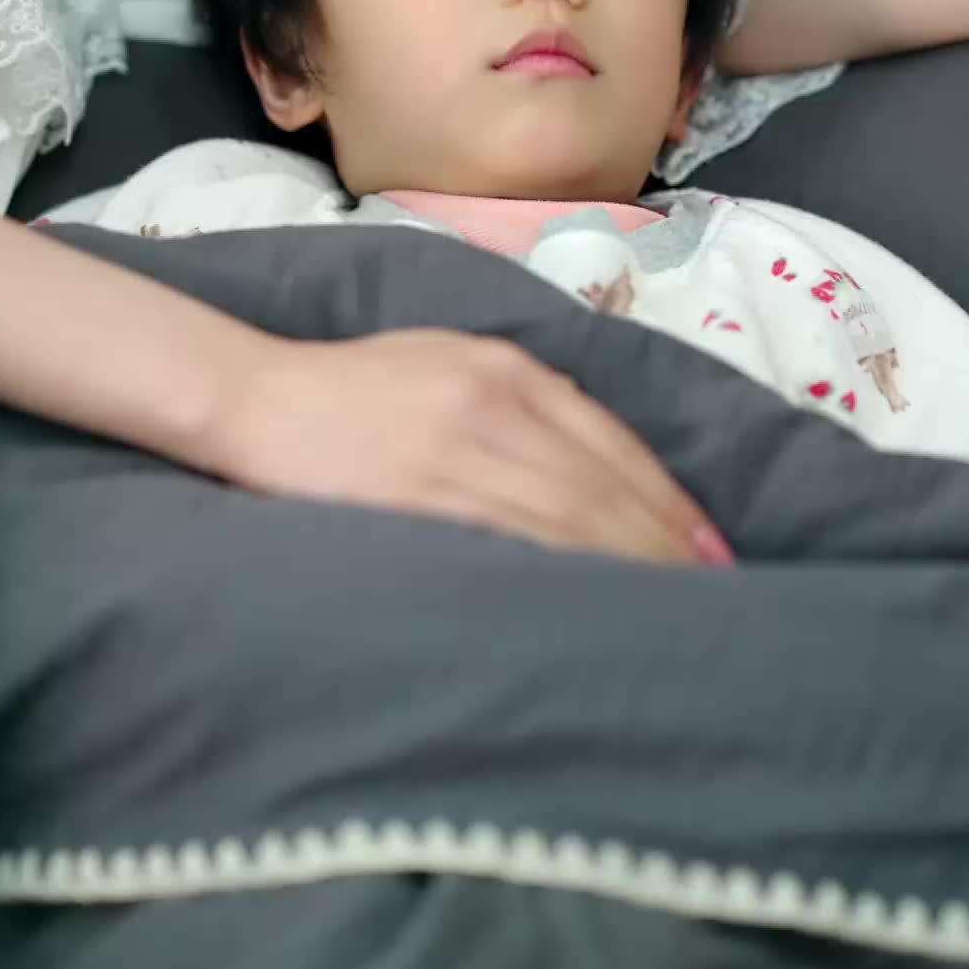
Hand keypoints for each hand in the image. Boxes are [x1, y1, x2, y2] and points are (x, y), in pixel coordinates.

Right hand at [208, 328, 729, 565]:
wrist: (254, 398)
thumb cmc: (350, 386)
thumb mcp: (447, 361)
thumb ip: (518, 400)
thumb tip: (590, 462)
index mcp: (506, 369)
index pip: (612, 441)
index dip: (667, 499)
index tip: (708, 546)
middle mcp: (496, 402)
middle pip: (603, 483)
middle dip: (664, 541)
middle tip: (713, 591)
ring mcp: (459, 448)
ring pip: (569, 514)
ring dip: (629, 563)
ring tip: (673, 606)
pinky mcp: (419, 492)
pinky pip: (511, 537)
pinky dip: (564, 570)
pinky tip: (594, 600)